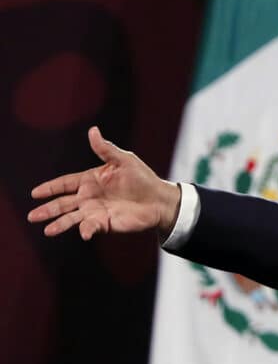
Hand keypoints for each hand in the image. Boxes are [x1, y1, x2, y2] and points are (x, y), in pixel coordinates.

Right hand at [28, 127, 179, 239]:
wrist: (159, 199)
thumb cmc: (142, 178)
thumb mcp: (123, 160)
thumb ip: (105, 149)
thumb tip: (93, 130)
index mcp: (91, 180)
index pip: (65, 184)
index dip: (50, 188)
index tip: (35, 193)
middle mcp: (90, 197)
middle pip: (63, 203)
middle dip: (47, 209)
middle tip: (31, 216)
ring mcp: (96, 211)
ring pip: (72, 218)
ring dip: (59, 224)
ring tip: (46, 230)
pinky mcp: (106, 223)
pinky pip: (92, 227)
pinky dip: (86, 230)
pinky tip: (83, 233)